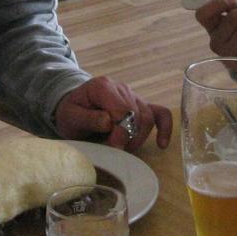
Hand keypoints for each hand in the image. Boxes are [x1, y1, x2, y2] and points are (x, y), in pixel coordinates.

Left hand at [54, 76, 171, 150]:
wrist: (73, 108)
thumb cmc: (71, 113)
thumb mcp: (71, 116)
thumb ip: (89, 119)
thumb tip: (109, 122)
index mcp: (103, 86)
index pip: (122, 109)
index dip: (121, 130)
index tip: (112, 145)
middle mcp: (121, 88)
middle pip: (137, 114)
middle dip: (128, 136)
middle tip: (115, 149)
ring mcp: (133, 96)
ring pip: (148, 117)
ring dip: (139, 137)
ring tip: (123, 148)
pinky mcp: (141, 106)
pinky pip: (160, 113)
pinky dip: (165, 128)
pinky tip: (161, 144)